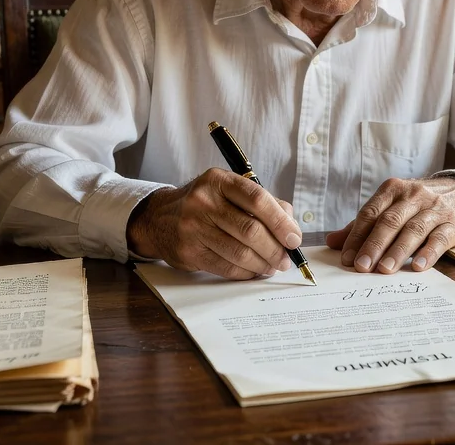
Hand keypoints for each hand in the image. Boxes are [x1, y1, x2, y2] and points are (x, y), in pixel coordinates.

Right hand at [126, 168, 302, 279]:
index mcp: (219, 181)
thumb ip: (263, 203)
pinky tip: (255, 270)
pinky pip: (226, 267)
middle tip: (286, 259)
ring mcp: (193, 228)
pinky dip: (246, 272)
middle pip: (250, 230)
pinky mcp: (188, 252)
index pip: (257, 199)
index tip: (294, 238)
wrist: (160, 218)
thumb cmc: (205, 204)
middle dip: (275, 248)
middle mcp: (203, 202)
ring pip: (239, 253)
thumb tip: (291, 227)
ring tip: (273, 266)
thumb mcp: (229, 191)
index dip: (280, 221)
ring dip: (263, 264)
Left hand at [325, 176, 454, 273]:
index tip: (347, 258)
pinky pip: (440, 238)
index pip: (370, 213)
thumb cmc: (419, 204)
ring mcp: (435, 209)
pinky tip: (418, 266)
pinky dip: (428, 252)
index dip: (357, 236)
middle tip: (362, 267)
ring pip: (413, 229)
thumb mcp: (392, 207)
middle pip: (390, 221)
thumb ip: (363, 225)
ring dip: (398, 251)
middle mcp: (413, 196)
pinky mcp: (453, 224)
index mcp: (393, 189)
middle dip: (374, 245)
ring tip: (384, 270)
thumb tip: (332, 241)